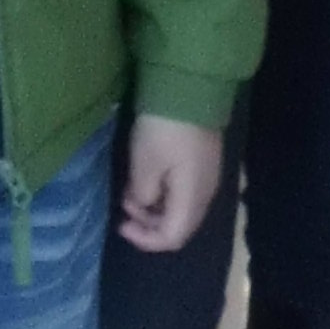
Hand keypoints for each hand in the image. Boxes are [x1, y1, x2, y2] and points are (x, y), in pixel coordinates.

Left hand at [117, 115, 224, 254]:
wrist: (189, 89)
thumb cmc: (164, 131)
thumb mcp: (144, 165)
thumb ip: (143, 195)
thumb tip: (145, 202)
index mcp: (192, 199)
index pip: (172, 237)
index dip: (145, 239)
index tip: (122, 224)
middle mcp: (206, 194)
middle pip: (180, 226)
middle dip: (149, 224)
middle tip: (124, 207)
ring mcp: (207, 177)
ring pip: (181, 208)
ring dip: (154, 208)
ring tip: (130, 191)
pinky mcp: (204, 162)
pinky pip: (184, 191)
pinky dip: (163, 193)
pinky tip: (146, 178)